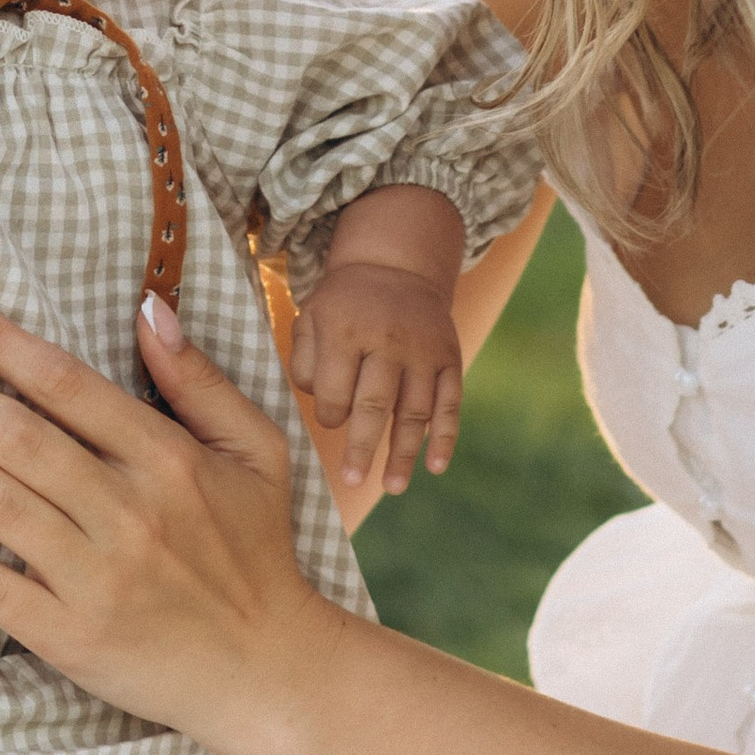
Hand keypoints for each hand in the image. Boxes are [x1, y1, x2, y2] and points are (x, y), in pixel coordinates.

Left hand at [0, 295, 353, 754]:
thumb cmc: (256, 552)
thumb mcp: (255, 451)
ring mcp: (97, 577)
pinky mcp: (71, 636)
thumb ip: (199, 379)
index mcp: (167, 457)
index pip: (63, 382)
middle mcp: (128, 511)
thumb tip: (148, 306)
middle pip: (15, 435)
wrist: (267, 670)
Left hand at [288, 260, 463, 493]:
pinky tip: (435, 468)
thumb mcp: (312, 317)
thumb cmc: (345, 304)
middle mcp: (388, 341)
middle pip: (374, 405)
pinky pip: (450, 403)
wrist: (397, 266)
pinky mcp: (450, 357)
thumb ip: (304, 362)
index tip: (329, 419)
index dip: (328, 414)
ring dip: (404, 453)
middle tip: (352, 479)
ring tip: (392, 488)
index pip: (334, 391)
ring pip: (415, 411)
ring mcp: (424, 351)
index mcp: (347, 331)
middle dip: (362, 448)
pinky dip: (445, 437)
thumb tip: (320, 407)